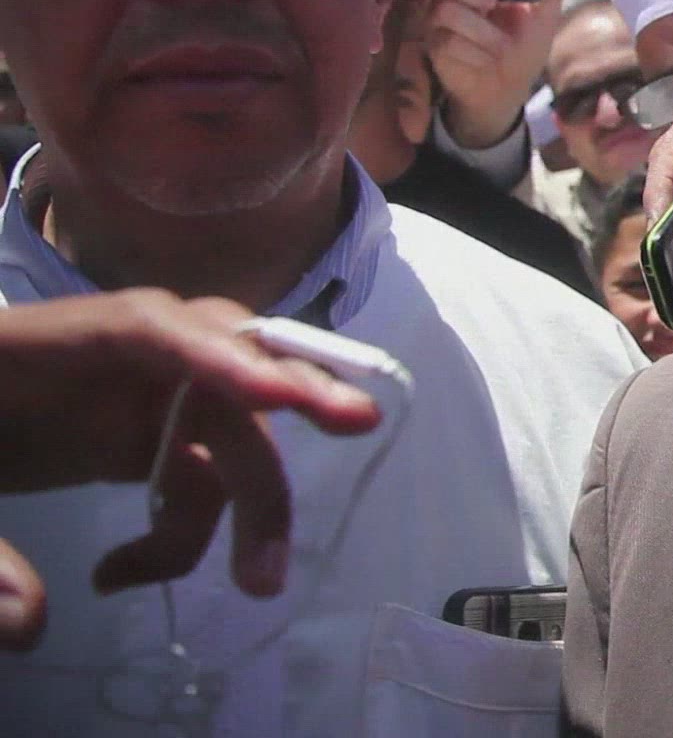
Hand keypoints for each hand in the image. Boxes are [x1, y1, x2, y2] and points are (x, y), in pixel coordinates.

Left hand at [0, 291, 380, 649]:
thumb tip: (31, 624)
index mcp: (31, 345)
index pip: (142, 330)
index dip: (219, 353)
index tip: (288, 393)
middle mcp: (100, 360)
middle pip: (214, 362)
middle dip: (289, 394)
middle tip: (358, 423)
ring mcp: (120, 397)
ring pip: (223, 427)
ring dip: (250, 503)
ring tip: (256, 583)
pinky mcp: (127, 436)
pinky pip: (193, 470)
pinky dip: (184, 530)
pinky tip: (119, 576)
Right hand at [413, 0, 569, 148]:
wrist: (511, 85)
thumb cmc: (523, 41)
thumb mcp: (545, 12)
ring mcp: (433, 18)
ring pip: (444, 9)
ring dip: (481, 29)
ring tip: (500, 43)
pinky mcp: (433, 46)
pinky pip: (448, 42)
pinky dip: (476, 53)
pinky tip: (487, 59)